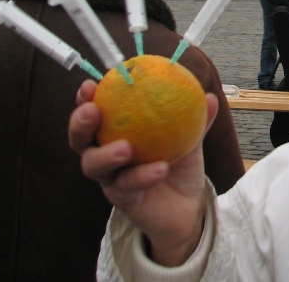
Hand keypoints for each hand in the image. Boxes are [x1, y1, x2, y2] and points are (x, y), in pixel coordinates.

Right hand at [68, 80, 218, 266]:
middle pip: (80, 139)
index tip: (90, 84)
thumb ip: (197, 117)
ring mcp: (110, 178)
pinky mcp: (121, 199)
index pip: (94, 112)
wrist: (188, 205)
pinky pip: (126, 186)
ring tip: (125, 148)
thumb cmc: (180, 163)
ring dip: (106, 154)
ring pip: (93, 166)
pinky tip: (160, 169)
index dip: (86, 98)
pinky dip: (142, 176)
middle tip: (92, 111)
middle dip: (79, 123)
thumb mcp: (189, 136)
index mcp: (116, 132)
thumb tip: (210, 96)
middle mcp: (105, 154)